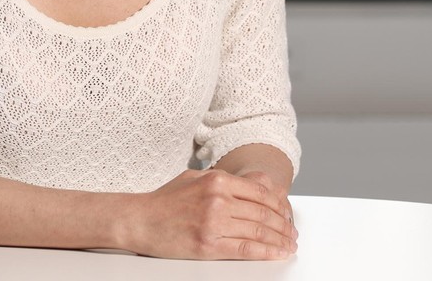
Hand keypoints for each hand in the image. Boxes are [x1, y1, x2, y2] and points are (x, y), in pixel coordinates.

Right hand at [121, 169, 298, 259]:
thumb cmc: (164, 201)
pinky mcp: (208, 245)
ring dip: (279, 240)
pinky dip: (266, 252)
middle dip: (283, 226)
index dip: (279, 206)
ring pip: (258, 231)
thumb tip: (248, 188)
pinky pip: (245, 249)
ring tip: (289, 245)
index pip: (261, 193)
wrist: (138, 220)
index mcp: (217, 180)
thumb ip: (221, 181)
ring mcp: (213, 222)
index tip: (287, 215)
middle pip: (263, 213)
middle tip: (293, 233)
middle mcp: (218, 199)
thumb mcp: (194, 178)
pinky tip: (277, 253)